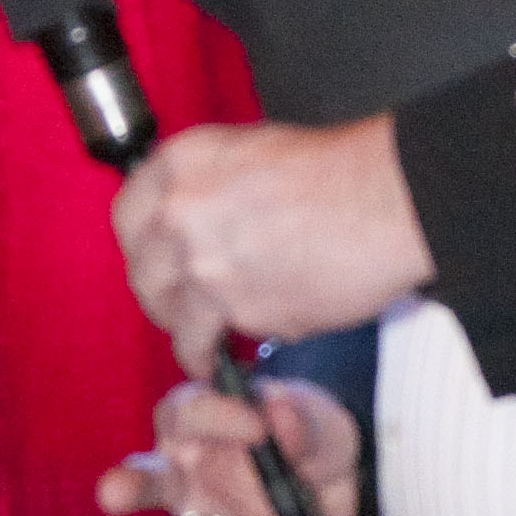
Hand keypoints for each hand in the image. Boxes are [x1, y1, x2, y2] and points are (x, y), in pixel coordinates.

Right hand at [98, 375, 362, 515]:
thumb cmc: (299, 426)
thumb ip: (297, 415)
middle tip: (112, 494)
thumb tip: (279, 415)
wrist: (336, 472)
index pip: (186, 413)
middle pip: (149, 481)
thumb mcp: (309, 410)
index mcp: (196, 425)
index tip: (258, 423)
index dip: (215, 415)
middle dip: (128, 488)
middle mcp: (188, 478)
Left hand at [112, 116, 429, 375]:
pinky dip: (209, 357)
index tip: (155, 261)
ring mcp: (202, 261)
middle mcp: (180, 210)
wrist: (386, 202)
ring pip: (169, 312)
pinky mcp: (231, 307)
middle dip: (162, 293)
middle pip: (143, 269)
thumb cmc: (342, 174)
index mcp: (185, 163)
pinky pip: (205, 341)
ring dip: (185, 329)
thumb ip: (214, 186)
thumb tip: (196, 220)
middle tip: (182, 304)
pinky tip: (217, 362)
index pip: (129, 213)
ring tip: (204, 339)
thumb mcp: (255, 153)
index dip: (142, 245)